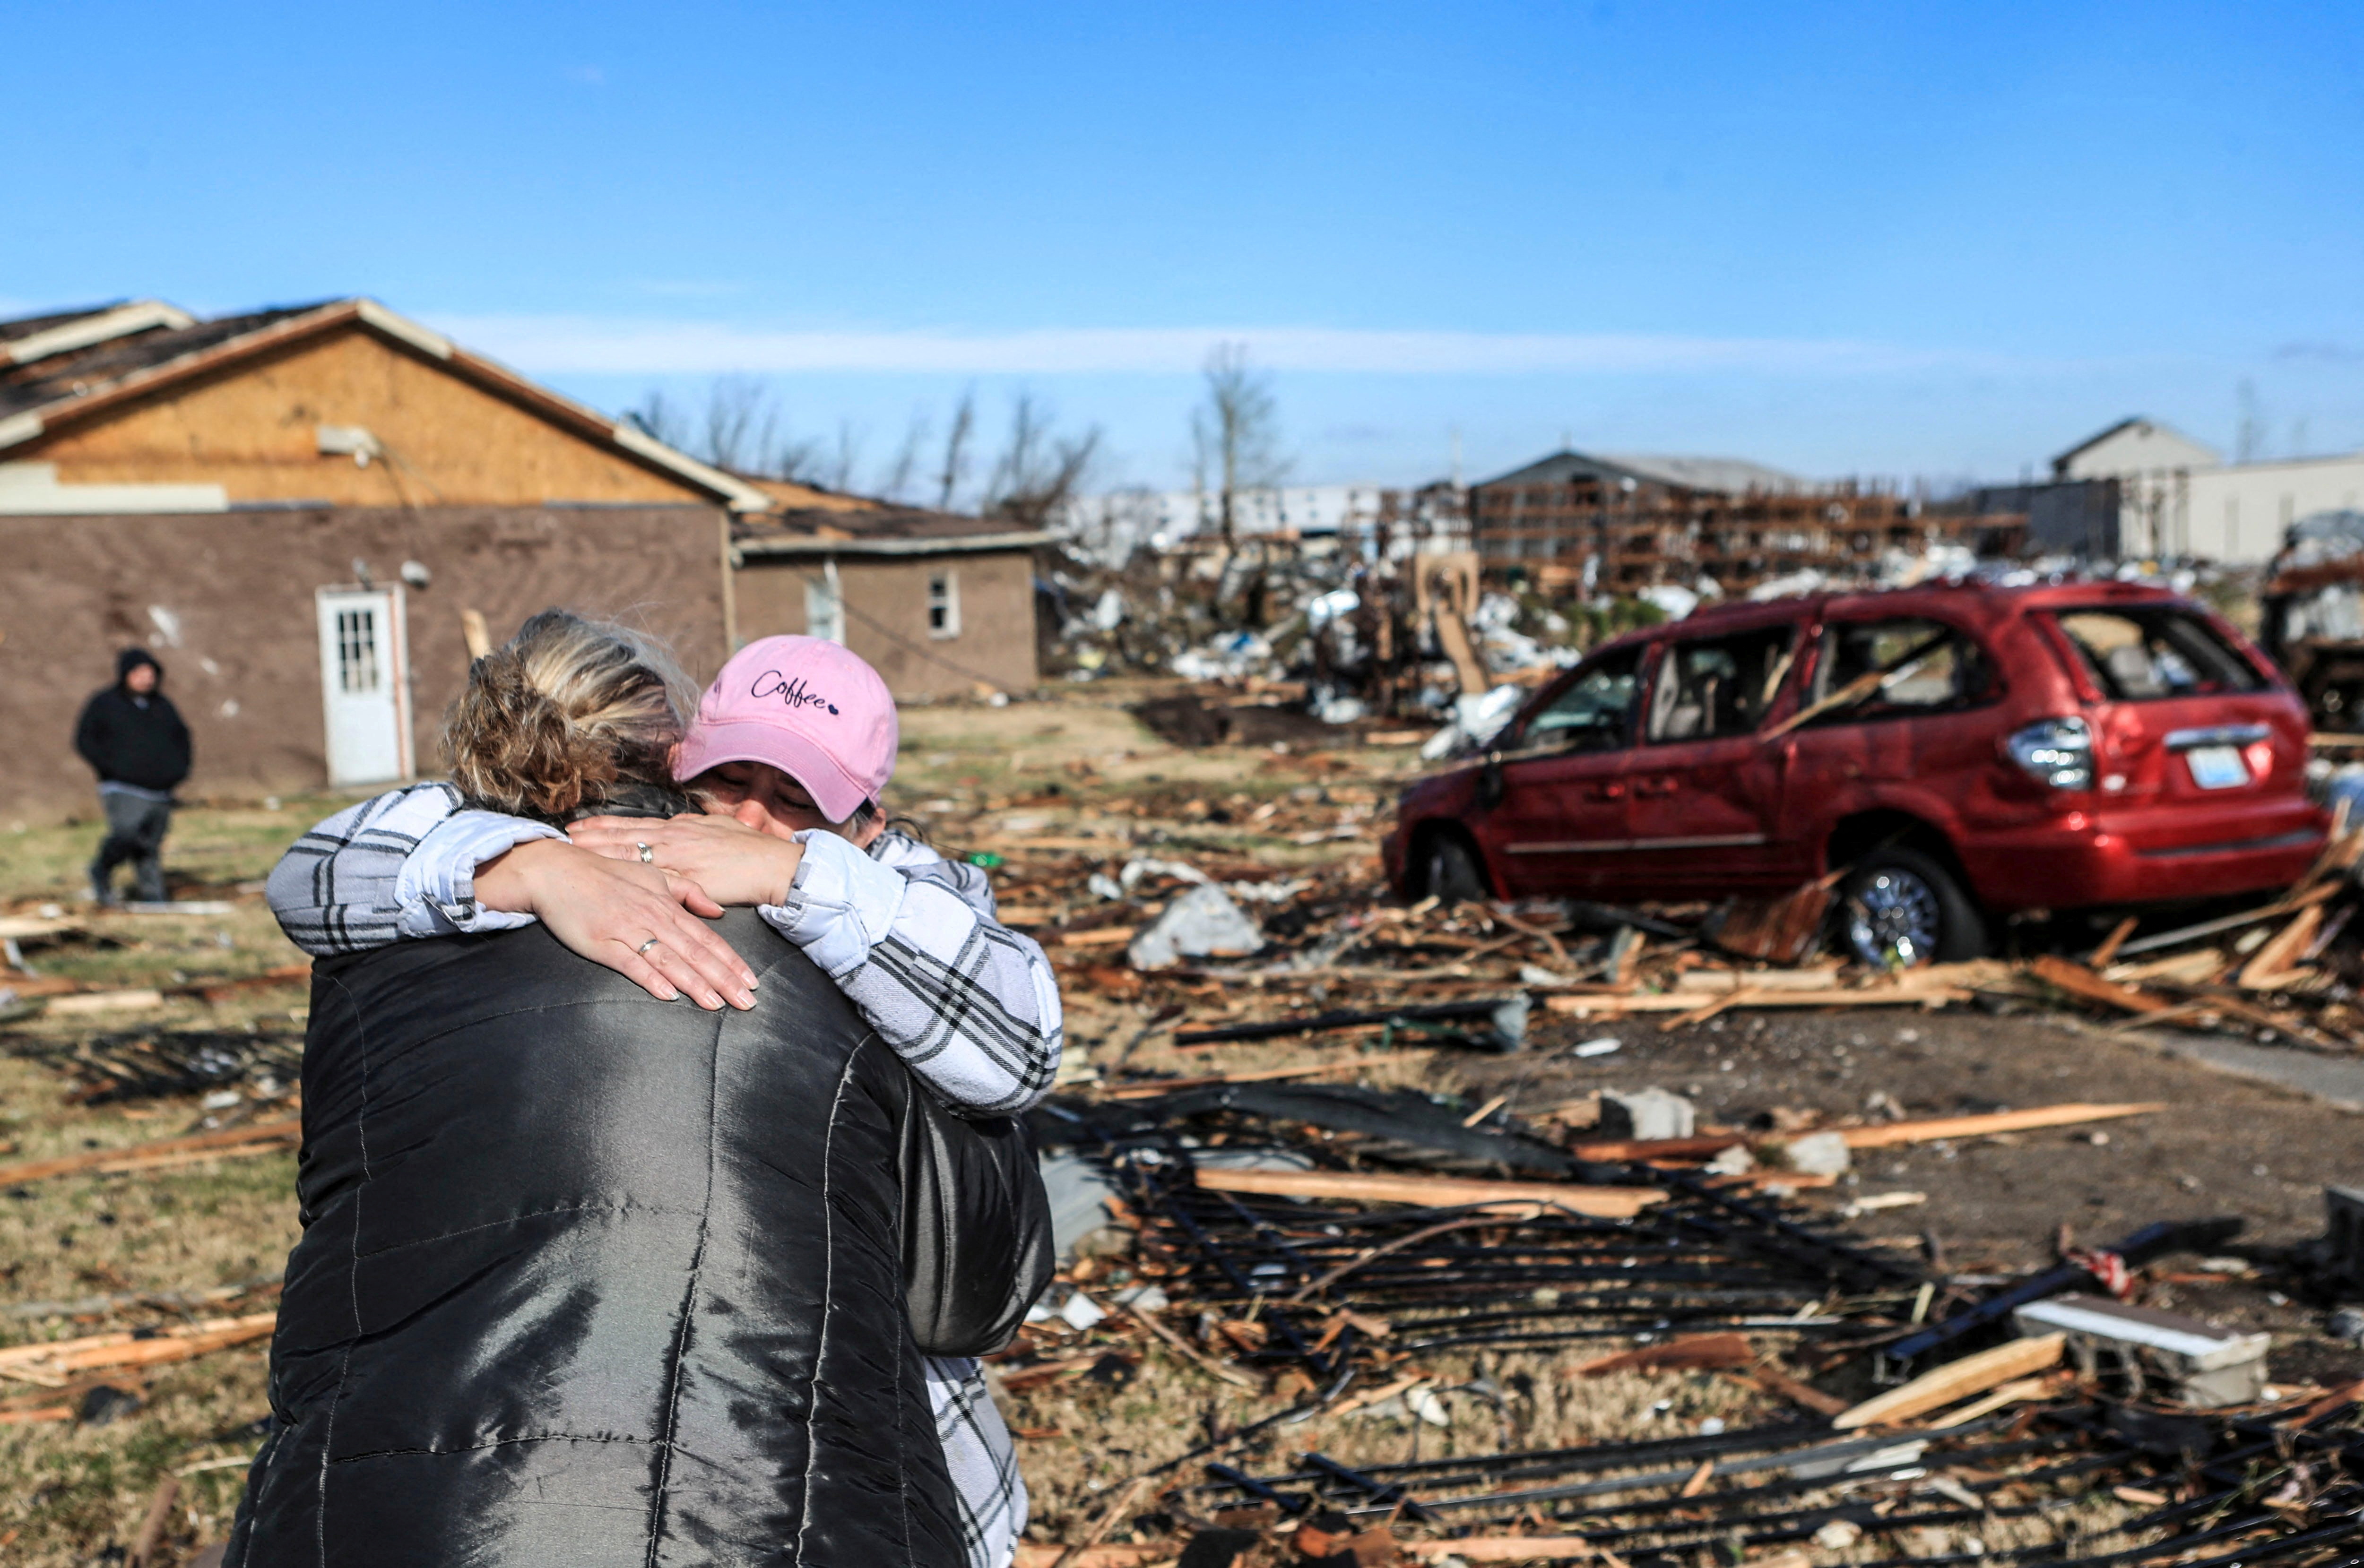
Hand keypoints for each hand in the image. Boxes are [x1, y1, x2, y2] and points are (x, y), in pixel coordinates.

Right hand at [477, 840, 758, 1009]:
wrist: (557, 870)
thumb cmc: (606, 873)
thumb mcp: (652, 875)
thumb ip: (687, 891)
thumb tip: (717, 910)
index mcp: (666, 904)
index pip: (707, 937)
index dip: (731, 960)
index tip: (752, 980)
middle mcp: (652, 917)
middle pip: (695, 952)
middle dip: (723, 979)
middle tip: (747, 1002)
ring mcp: (626, 929)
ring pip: (669, 959)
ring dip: (694, 983)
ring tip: (717, 1004)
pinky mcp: (601, 941)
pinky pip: (630, 963)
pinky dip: (650, 978)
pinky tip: (669, 994)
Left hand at [569, 813, 806, 907]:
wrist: (774, 865)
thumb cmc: (750, 849)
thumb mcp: (717, 829)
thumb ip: (693, 828)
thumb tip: (676, 823)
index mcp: (679, 828)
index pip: (632, 824)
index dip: (602, 825)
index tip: (576, 825)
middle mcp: (674, 839)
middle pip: (623, 837)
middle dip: (591, 838)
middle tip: (560, 838)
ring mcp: (679, 858)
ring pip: (631, 853)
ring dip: (601, 853)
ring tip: (573, 853)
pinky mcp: (688, 879)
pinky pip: (651, 880)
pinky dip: (628, 879)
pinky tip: (609, 881)